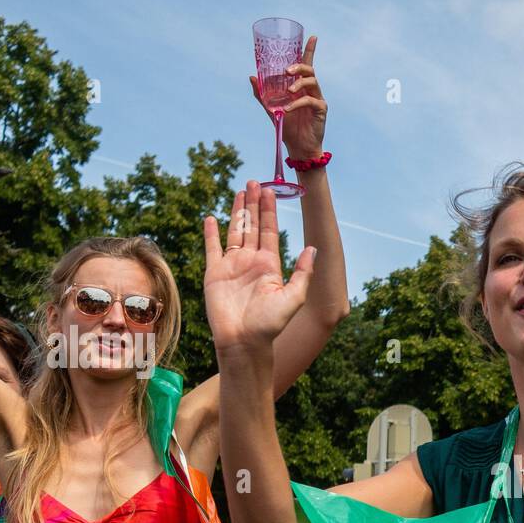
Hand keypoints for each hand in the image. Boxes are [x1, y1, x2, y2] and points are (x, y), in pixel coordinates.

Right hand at [203, 182, 315, 352]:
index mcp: (270, 265)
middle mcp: (251, 262)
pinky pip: (212, 248)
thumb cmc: (270, 324)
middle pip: (252, 226)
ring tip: (239, 191)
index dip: (269, 210)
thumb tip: (312, 249)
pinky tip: (212, 218)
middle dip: (253, 204)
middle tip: (254, 181)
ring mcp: (232, 266)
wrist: (244, 341)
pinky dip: (211, 233)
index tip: (270, 189)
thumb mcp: (293, 297)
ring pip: (234, 232)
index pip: (269, 231)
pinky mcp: (214, 273)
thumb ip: (302, 273)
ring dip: (237, 212)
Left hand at [250, 35, 326, 161]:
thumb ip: (262, 94)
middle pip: (309, 69)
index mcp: (300, 86)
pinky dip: (297, 103)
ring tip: (287, 92)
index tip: (312, 36)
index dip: (310, 50)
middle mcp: (310, 89)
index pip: (306, 64)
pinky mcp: (321, 110)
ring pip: (312, 81)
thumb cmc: (288, 128)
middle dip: (298, 66)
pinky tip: (288, 108)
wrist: (298, 148)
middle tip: (286, 71)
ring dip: (298, 83)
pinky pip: (310, 100)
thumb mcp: (271, 109)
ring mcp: (317, 98)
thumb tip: (251, 76)